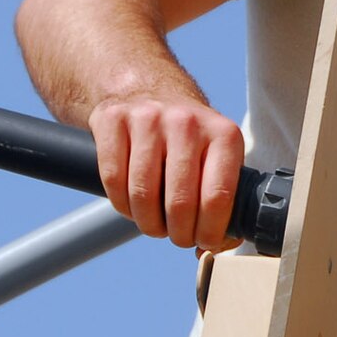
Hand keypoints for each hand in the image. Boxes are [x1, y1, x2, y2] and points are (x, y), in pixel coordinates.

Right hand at [88, 94, 242, 251]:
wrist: (147, 89)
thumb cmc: (188, 138)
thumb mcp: (216, 155)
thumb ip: (222, 198)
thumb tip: (215, 247)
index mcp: (223, 134)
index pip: (217, 198)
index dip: (208, 231)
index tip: (202, 242)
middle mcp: (187, 122)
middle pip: (179, 203)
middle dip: (177, 233)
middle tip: (176, 236)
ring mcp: (148, 118)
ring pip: (143, 195)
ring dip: (147, 223)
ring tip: (154, 224)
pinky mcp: (113, 119)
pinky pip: (113, 180)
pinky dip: (121, 204)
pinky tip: (131, 205)